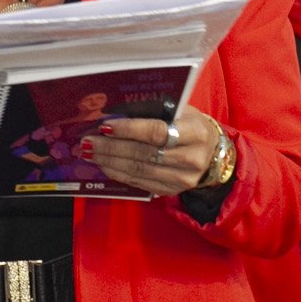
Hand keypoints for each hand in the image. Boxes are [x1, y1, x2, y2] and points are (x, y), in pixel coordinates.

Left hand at [80, 106, 224, 199]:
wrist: (212, 154)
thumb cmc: (190, 125)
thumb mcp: (180, 111)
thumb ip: (153, 110)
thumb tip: (115, 111)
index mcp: (195, 133)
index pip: (157, 132)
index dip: (129, 130)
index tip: (105, 126)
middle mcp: (191, 159)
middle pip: (143, 154)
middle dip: (111, 147)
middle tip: (88, 141)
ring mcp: (181, 179)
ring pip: (138, 170)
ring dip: (109, 161)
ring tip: (89, 152)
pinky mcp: (171, 191)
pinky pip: (139, 182)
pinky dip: (118, 173)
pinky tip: (103, 164)